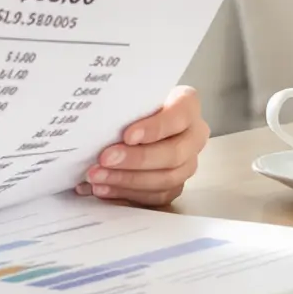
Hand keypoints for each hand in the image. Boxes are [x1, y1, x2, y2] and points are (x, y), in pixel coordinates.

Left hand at [76, 87, 208, 208]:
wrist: (134, 120)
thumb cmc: (133, 104)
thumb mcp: (132, 96)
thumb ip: (126, 106)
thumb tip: (100, 121)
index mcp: (188, 105)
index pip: (179, 116)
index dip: (155, 128)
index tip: (127, 136)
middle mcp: (194, 135)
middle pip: (174, 154)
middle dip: (136, 159)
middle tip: (105, 159)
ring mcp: (187, 163)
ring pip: (166, 179)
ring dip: (128, 180)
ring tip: (98, 177)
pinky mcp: (175, 185)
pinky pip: (157, 196)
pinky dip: (128, 194)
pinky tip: (105, 189)